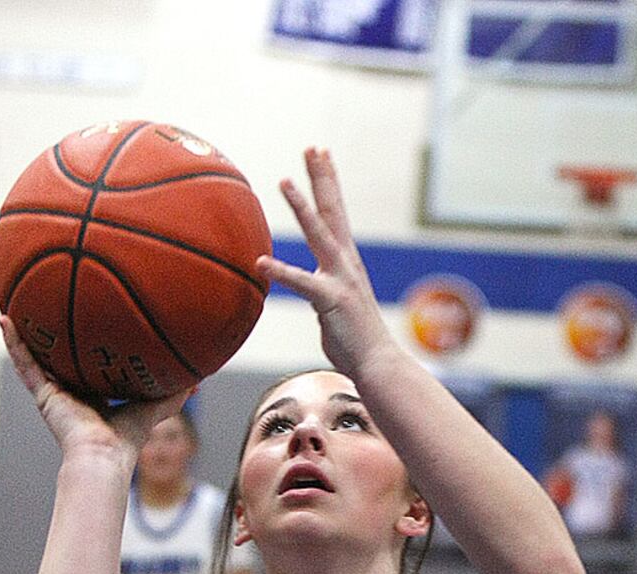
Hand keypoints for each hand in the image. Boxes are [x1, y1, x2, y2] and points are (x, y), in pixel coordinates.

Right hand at [0, 316, 192, 459]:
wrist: (105, 456)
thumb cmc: (129, 439)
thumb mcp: (155, 406)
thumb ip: (175, 393)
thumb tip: (200, 379)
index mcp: (93, 395)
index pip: (87, 365)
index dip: (86, 347)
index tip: (86, 324)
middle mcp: (71, 392)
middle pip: (59, 357)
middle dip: (52, 336)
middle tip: (46, 308)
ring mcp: (53, 393)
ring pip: (35, 357)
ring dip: (24, 334)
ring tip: (14, 307)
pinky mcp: (42, 394)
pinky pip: (24, 364)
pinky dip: (13, 343)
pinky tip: (4, 320)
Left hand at [255, 147, 397, 381]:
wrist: (375, 362)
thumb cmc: (353, 337)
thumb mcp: (335, 303)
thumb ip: (321, 286)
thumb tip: (307, 283)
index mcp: (346, 260)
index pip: (337, 212)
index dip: (328, 181)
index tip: (320, 153)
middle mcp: (346, 262)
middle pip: (333, 210)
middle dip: (322, 177)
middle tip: (312, 147)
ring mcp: (341, 279)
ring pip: (319, 235)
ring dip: (302, 207)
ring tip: (284, 181)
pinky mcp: (331, 301)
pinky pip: (302, 284)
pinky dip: (281, 272)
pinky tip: (261, 262)